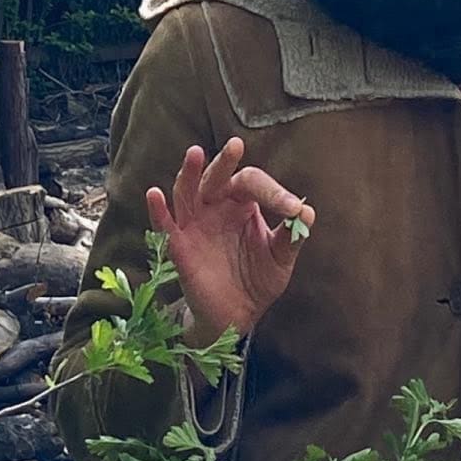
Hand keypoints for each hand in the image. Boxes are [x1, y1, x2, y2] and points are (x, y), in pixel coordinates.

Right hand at [146, 137, 314, 343]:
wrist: (238, 315)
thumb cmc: (258, 279)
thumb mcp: (280, 258)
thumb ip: (291, 236)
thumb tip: (307, 211)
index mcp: (242, 204)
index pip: (254, 184)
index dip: (274, 193)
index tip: (292, 209)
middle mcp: (216, 208)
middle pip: (217, 177)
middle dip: (225, 162)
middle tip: (236, 145)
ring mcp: (195, 225)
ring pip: (187, 192)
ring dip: (190, 173)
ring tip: (195, 153)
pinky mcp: (178, 247)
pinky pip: (164, 225)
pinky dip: (158, 210)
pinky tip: (154, 193)